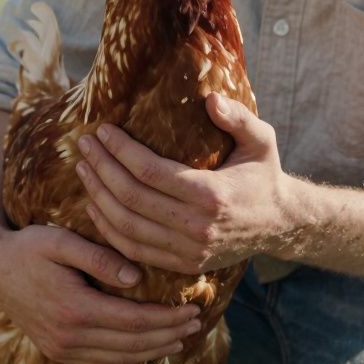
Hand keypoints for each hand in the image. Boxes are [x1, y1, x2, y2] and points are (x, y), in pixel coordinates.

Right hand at [0, 224, 201, 363]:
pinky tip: (145, 348)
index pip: (134, 321)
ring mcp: (60, 348)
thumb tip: (136, 277)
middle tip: (196, 324)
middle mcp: (68, 336)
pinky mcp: (56, 351)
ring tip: (179, 339)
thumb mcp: (62, 241)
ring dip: (152, 351)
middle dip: (168, 335)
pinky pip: (100, 363)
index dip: (167, 319)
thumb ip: (100, 258)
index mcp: (75, 308)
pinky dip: (127, 358)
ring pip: (118, 359)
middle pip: (132, 344)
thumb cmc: (29, 246)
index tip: (193, 310)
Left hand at [75, 93, 292, 273]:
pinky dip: (108, 229)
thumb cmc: (264, 175)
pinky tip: (94, 205)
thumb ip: (239, 118)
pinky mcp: (182, 264)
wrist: (279, 224)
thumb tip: (210, 99)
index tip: (103, 130)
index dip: (120, 150)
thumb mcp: (262, 140)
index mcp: (212, 194)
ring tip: (84, 169)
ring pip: (126, 226)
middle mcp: (197, 226)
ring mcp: (188, 250)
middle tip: (84, 145)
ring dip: (98, 197)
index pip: (150, 171)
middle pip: (131, 198)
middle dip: (101, 168)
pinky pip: (133, 249)